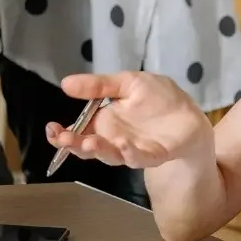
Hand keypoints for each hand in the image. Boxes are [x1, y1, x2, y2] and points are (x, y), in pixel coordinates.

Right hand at [47, 71, 213, 169]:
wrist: (190, 114)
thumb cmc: (158, 99)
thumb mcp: (127, 83)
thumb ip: (99, 86)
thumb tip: (65, 83)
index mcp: (105, 123)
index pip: (78, 132)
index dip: (62, 134)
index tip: (51, 129)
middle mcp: (114, 139)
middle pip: (89, 147)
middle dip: (74, 144)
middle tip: (62, 138)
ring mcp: (134, 149)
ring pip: (112, 154)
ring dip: (99, 149)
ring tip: (88, 142)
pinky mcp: (155, 154)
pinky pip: (140, 157)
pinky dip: (131, 153)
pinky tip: (124, 145)